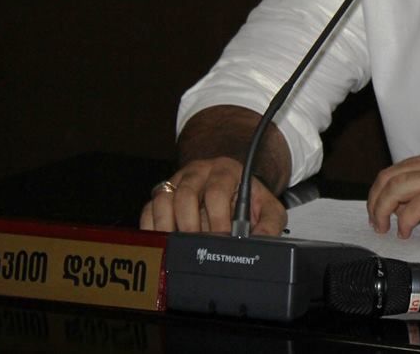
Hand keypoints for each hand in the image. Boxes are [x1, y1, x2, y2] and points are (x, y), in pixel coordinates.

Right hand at [139, 156, 286, 235]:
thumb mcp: (267, 208)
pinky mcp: (163, 194)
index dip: (218, 218)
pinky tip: (162, 244)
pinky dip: (152, 228)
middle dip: (191, 225)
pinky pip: (149, 208)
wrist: (232, 184)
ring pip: (164, 198)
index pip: (217, 190)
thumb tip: (262, 243)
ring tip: (179, 248)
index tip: (221, 239)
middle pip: (186, 194)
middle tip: (198, 247)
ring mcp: (178, 181)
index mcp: (226, 171)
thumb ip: (270, 224)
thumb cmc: (249, 199)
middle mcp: (200, 171)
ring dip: (169, 226)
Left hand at [366, 148, 419, 239]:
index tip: (378, 211)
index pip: (395, 169)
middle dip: (376, 201)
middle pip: (390, 177)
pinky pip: (416, 206)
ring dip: (384, 210)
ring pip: (397, 188)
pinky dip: (405, 221)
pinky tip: (407, 232)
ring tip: (386, 228)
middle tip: (377, 223)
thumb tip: (403, 205)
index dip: (380, 191)